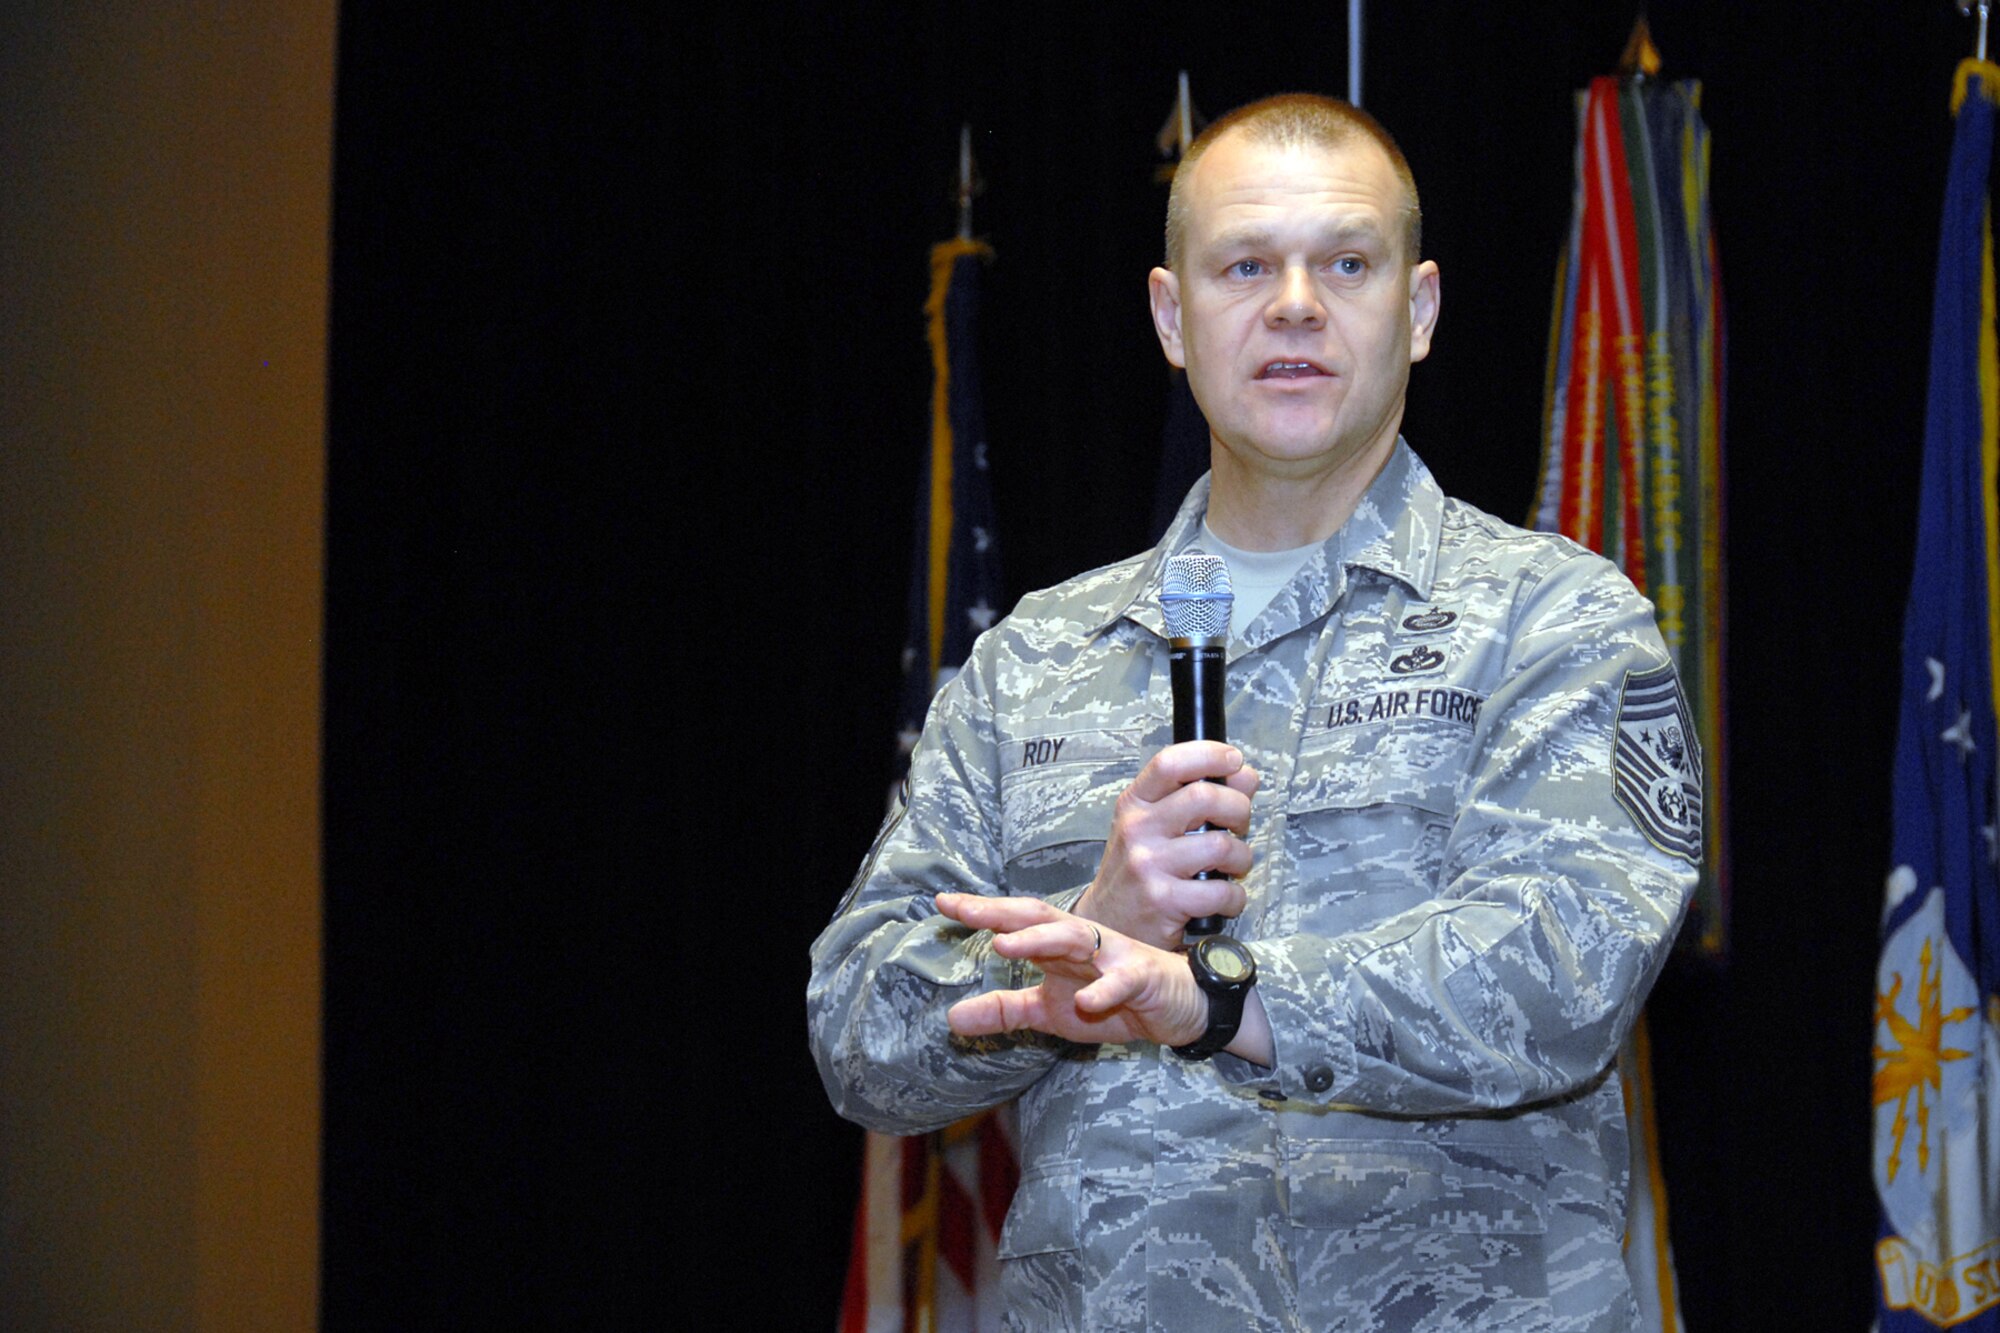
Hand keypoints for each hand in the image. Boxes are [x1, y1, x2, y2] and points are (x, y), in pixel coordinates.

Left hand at [938, 893, 1206, 1048]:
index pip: (1016, 922)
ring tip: (1006, 945)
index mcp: (1058, 945)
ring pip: (1075, 938)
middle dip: (1001, 912)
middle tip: (965, 910)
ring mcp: (1112, 956)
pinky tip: (1084, 1001)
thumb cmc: (1114, 1000)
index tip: (943, 903)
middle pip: (1038, 917)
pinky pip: (1122, 981)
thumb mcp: (1050, 1011)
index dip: (981, 912)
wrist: (1179, 1006)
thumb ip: (1005, 1011)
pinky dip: (1103, 990)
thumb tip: (950, 1019)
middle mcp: (1082, 940)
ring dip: (1040, 940)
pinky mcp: (1142, 978)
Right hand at [1073, 740, 1258, 950]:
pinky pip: (1222, 890)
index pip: (1170, 762)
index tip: (1234, 761)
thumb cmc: (1138, 869)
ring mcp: (1149, 864)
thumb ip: (1198, 796)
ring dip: (1242, 857)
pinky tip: (1225, 898)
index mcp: (1135, 803)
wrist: (1108, 922)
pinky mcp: (1164, 900)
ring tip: (1232, 867)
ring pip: (1221, 845)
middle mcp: (1138, 828)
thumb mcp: (1157, 825)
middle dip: (1239, 809)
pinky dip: (1235, 896)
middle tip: (1239, 825)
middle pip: (1205, 796)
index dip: (1210, 755)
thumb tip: (1245, 775)